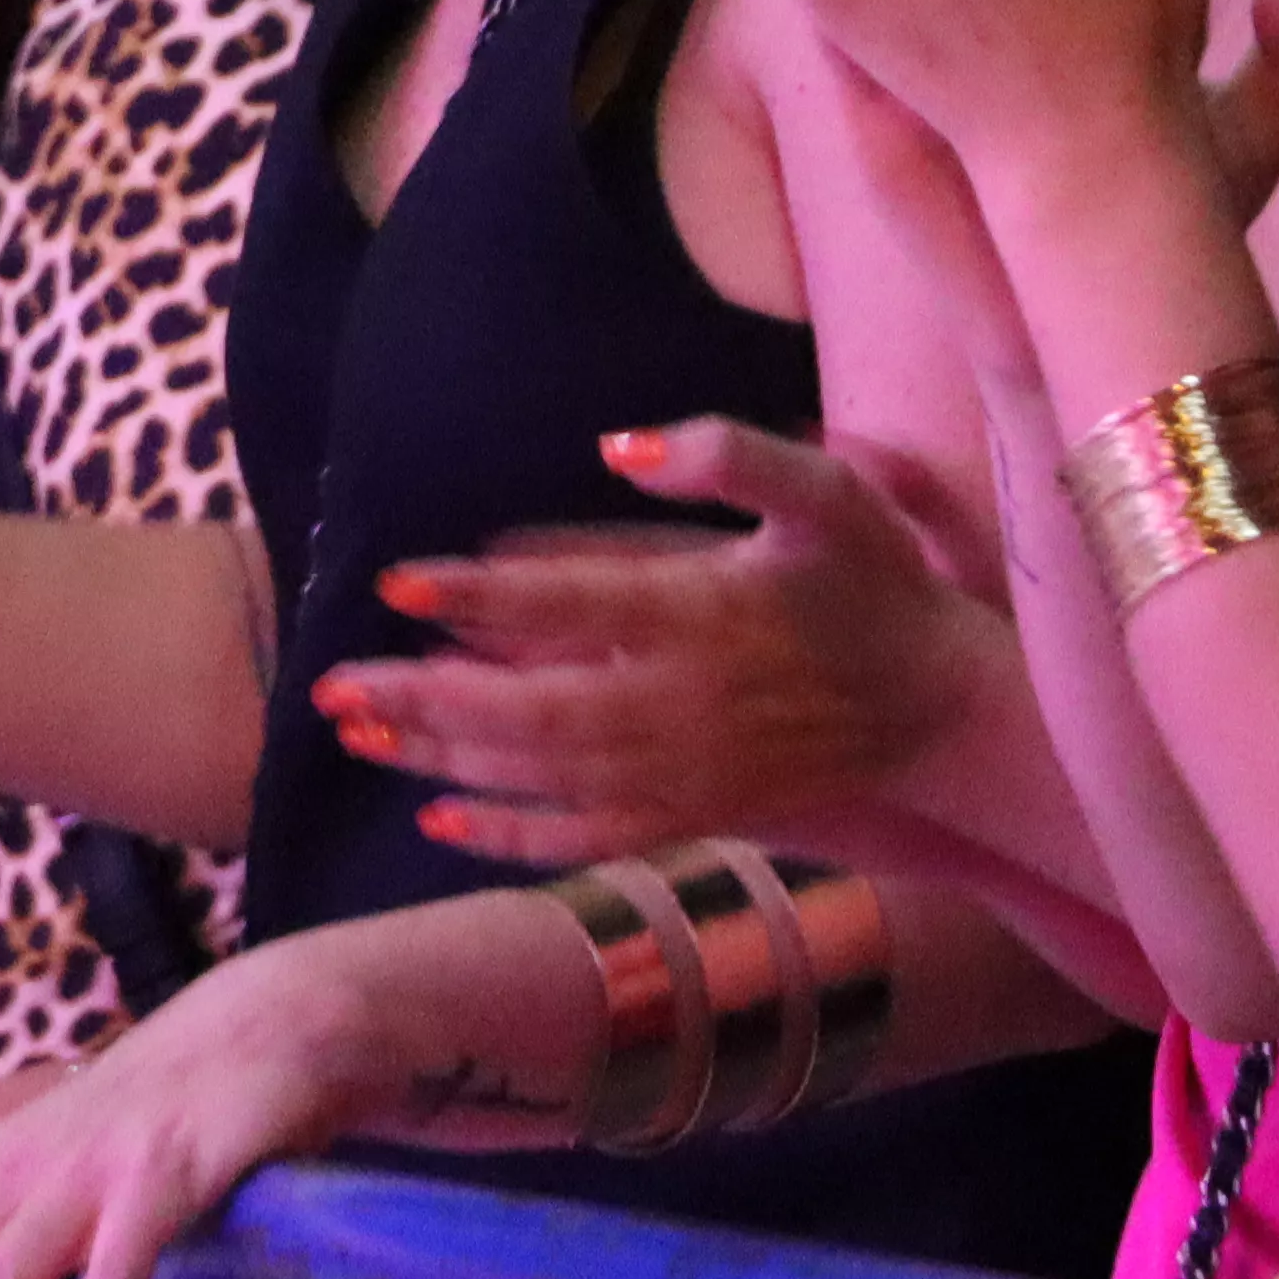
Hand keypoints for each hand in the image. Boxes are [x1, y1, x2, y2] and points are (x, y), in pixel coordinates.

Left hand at [318, 418, 999, 867]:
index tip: (397, 583)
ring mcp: (685, 771)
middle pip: (532, 709)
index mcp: (708, 612)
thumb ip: (733, 456)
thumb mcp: (828, 493)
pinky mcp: (692, 815)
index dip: (479, 596)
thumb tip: (621, 441)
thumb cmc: (880, 587)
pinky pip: (587, 837)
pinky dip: (513, 835)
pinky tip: (441, 821)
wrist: (945, 715)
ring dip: (446, 759)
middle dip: (426, 699)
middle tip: (333, 686)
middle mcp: (684, 703)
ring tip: (357, 736)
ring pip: (544, 776)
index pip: (572, 603)